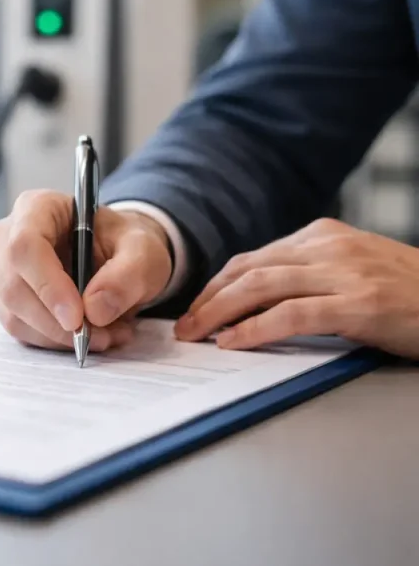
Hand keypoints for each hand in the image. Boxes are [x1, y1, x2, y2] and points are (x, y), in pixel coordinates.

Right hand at [0, 190, 172, 351]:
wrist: (114, 255)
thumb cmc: (123, 243)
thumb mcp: (143, 250)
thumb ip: (127, 275)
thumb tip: (95, 310)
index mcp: (37, 208)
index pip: (25, 245)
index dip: (47, 285)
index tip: (77, 318)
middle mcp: (7, 237)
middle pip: (14, 286)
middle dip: (57, 322)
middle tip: (102, 334)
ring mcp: (0, 270)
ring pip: (15, 315)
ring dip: (60, 336)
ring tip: (105, 334)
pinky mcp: (5, 301)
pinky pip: (21, 330)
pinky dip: (55, 341)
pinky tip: (88, 334)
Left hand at [175, 218, 418, 358]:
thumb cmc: (410, 295)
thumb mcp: (354, 271)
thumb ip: (310, 276)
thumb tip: (254, 301)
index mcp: (323, 236)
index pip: (254, 259)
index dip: (217, 286)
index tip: (196, 308)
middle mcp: (329, 247)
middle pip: (248, 270)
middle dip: (208, 300)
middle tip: (184, 326)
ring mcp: (345, 273)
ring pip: (260, 287)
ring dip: (218, 313)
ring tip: (196, 336)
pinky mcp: (360, 304)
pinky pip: (292, 315)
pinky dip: (255, 330)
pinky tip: (234, 343)